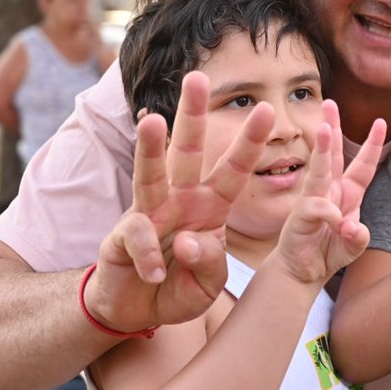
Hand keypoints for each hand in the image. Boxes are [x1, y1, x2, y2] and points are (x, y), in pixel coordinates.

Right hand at [87, 71, 274, 332]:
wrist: (137, 312)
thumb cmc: (178, 287)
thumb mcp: (209, 283)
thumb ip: (210, 263)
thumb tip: (190, 240)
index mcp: (209, 207)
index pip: (234, 169)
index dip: (250, 142)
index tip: (268, 109)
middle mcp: (179, 201)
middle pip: (187, 152)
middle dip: (193, 115)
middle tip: (197, 77)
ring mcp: (148, 215)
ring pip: (150, 174)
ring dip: (150, 148)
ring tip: (151, 120)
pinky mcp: (122, 237)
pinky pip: (137, 236)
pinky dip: (149, 255)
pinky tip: (155, 273)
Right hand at [273, 100, 386, 284]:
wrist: (302, 271)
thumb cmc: (328, 252)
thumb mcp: (353, 246)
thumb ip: (358, 237)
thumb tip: (351, 226)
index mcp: (347, 194)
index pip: (362, 165)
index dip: (372, 144)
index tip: (381, 121)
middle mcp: (330, 191)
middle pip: (333, 154)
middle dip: (333, 127)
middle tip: (330, 103)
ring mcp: (314, 200)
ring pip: (320, 169)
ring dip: (323, 149)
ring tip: (323, 128)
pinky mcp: (301, 215)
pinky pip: (318, 208)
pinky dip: (329, 214)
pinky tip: (336, 224)